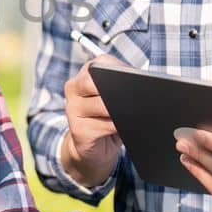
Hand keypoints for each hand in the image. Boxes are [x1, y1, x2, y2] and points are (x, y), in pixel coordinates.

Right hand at [61, 59, 123, 187]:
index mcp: (83, 75)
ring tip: (130, 115)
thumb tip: (140, 86)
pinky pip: (104, 126)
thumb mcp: (115, 98)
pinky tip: (122, 129)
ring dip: (120, 112)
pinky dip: (118, 127)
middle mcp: (73, 88)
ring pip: (102, 105)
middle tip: (132, 99)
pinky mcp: (77, 130)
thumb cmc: (108, 118)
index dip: (120, 71)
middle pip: (94, 82)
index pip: (102, 64)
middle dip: (116, 91)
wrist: (94, 148)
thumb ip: (122, 87)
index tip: (133, 79)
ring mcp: (72, 109)